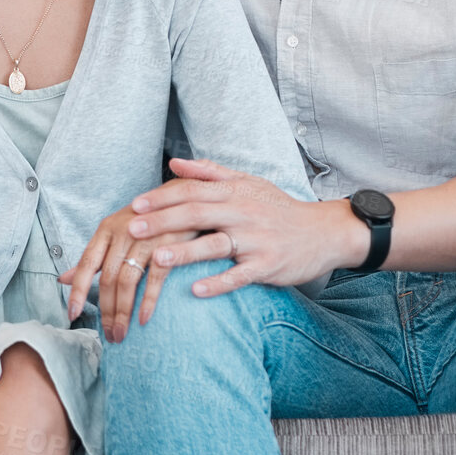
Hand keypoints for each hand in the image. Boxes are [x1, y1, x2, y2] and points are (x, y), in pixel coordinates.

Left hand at [59, 207, 196, 341]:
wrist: (185, 196)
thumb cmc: (147, 219)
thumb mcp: (116, 233)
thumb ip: (93, 257)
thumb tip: (63, 280)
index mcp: (106, 229)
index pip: (86, 264)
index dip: (77, 291)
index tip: (72, 314)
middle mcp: (123, 232)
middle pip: (107, 278)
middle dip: (105, 311)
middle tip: (107, 335)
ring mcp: (145, 238)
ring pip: (127, 282)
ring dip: (123, 312)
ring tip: (121, 333)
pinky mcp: (168, 245)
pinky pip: (154, 279)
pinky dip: (148, 301)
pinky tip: (144, 319)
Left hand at [127, 158, 358, 298]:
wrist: (323, 232)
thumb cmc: (278, 208)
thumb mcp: (249, 182)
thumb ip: (210, 173)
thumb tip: (174, 164)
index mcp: (236, 192)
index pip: (192, 191)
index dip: (162, 198)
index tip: (135, 205)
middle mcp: (244, 213)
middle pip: (197, 215)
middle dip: (163, 222)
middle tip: (132, 229)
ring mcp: (256, 240)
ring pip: (216, 245)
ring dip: (185, 252)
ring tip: (157, 258)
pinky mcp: (267, 265)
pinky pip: (240, 275)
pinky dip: (218, 282)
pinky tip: (195, 290)